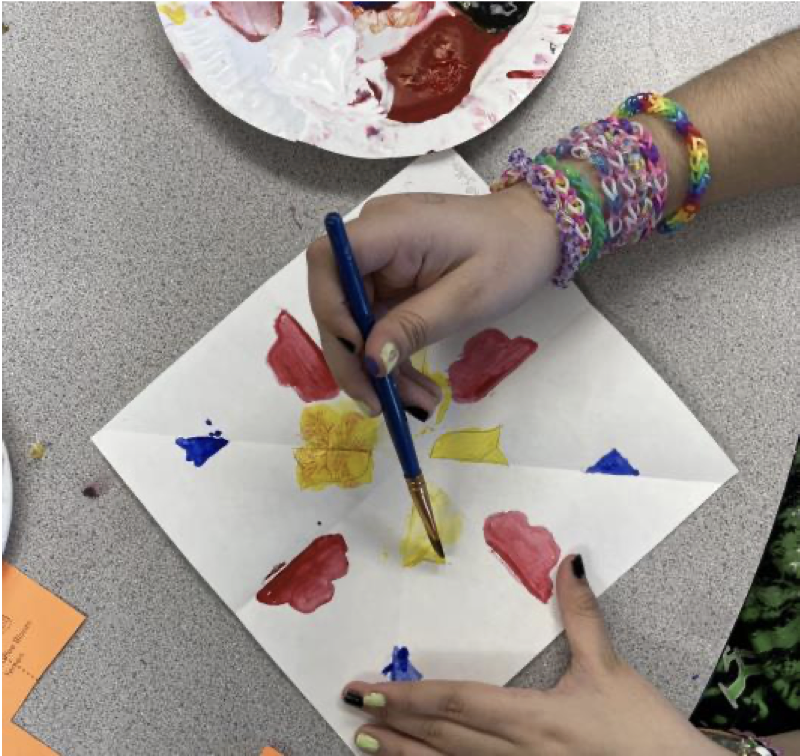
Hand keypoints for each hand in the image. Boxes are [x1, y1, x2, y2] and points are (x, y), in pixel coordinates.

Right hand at [307, 183, 558, 416]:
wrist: (535, 231)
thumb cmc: (511, 253)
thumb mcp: (468, 296)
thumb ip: (414, 326)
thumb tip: (370, 361)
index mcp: (391, 226)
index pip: (329, 260)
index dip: (330, 310)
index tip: (359, 356)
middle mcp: (373, 238)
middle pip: (335, 300)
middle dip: (353, 358)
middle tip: (380, 405)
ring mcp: (378, 259)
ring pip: (352, 320)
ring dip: (375, 368)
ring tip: (414, 405)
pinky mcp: (387, 279)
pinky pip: (374, 322)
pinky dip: (390, 357)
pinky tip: (413, 388)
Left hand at [342, 556, 725, 754]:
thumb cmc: (645, 733)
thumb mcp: (612, 670)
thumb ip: (583, 615)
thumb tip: (568, 561)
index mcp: (535, 719)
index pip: (458, 703)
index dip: (410, 697)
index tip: (368, 689)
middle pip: (444, 739)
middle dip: (394, 726)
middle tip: (351, 711)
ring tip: (365, 745)